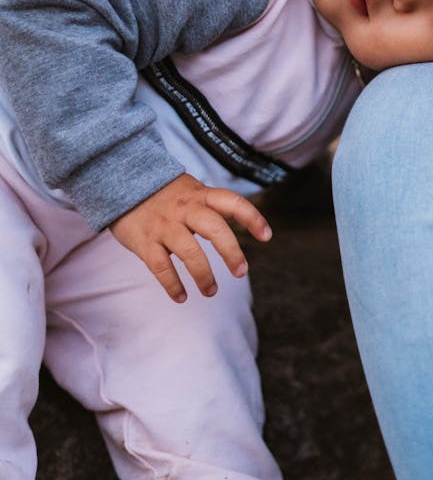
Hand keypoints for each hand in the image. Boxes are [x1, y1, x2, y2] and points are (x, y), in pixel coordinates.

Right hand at [110, 173, 271, 302]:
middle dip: (232, 252)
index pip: (232, 202)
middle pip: (215, 228)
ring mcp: (164, 225)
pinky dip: (173, 285)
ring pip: (190, 252)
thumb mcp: (192, 190)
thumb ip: (213, 206)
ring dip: (204, 276)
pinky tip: (181, 297)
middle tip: (241, 273)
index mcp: (200, 195)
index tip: (266, 236)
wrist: (120, 183)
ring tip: (211, 291)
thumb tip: (243, 223)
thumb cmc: (165, 194)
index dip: (252, 218)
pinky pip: (161, 267)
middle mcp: (184, 209)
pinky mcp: (145, 242)